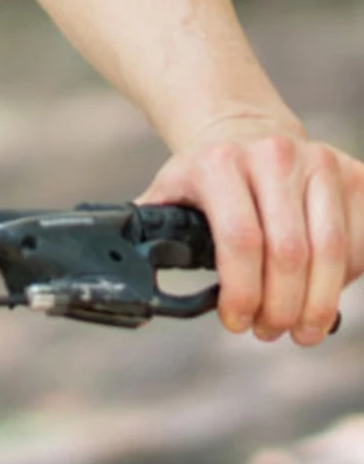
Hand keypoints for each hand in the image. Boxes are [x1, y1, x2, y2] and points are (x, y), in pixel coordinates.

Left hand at [137, 118, 363, 344]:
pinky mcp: (353, 174)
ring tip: (301, 329)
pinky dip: (345, 279)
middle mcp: (271, 156)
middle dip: (281, 306)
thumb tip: (123, 263)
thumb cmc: (208, 174)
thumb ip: (152, 225)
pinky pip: (359, 241)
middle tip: (270, 332)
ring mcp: (318, 162)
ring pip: (332, 252)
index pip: (240, 239)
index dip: (243, 290)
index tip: (235, 321)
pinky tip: (323, 293)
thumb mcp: (172, 188)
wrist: (245, 130)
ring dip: (318, 303)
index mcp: (219, 162)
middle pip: (289, 253)